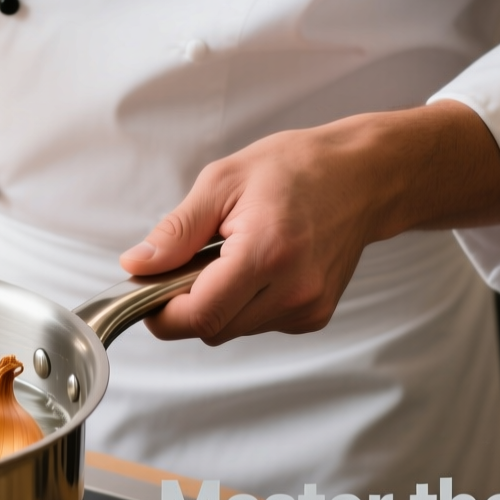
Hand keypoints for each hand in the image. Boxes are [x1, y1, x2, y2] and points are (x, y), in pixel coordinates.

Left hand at [119, 102, 499, 344]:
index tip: (147, 290)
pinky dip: (245, 303)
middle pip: (212, 328)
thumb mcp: (222, 182)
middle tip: (192, 259)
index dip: (161, 311)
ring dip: (218, 303)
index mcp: (266, 253)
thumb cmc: (296, 169)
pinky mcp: (315, 316)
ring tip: (232, 255)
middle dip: (187, 302)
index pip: (198, 316)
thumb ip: (177, 232)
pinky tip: (258, 267)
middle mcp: (293, 290)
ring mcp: (308, 308)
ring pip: (233, 330)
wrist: (362, 177)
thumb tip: (138, 266)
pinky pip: (258, 324)